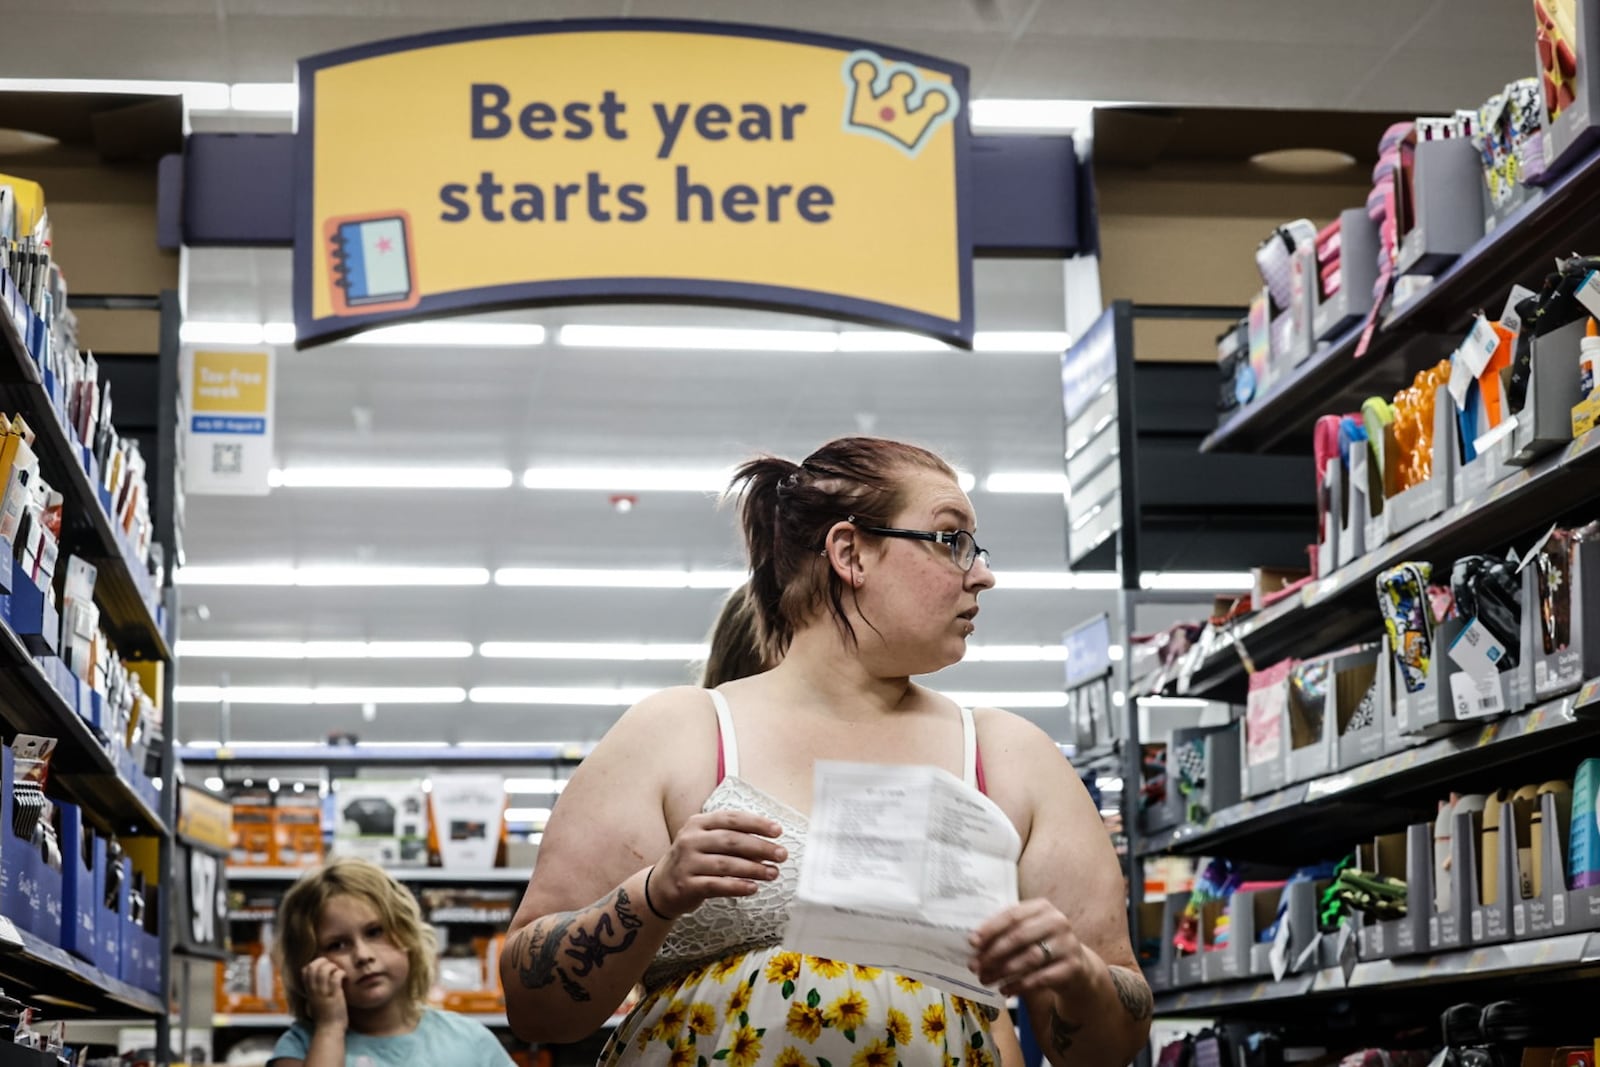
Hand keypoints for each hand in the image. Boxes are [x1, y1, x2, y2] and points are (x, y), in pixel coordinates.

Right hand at [302, 958, 348, 1030]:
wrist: (329, 1030)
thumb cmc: (325, 1016)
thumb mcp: (316, 1001)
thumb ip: (315, 991)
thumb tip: (319, 979)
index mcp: (309, 991)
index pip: (305, 970)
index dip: (314, 963)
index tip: (324, 966)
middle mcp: (314, 990)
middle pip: (313, 966)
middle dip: (324, 961)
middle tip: (333, 967)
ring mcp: (323, 992)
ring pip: (324, 969)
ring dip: (334, 966)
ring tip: (339, 972)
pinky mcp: (334, 995)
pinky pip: (336, 976)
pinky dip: (341, 973)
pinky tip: (345, 978)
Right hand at [649, 810, 786, 917]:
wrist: (660, 886)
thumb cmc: (692, 861)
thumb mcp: (706, 841)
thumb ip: (732, 840)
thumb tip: (767, 847)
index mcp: (698, 823)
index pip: (732, 819)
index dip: (757, 824)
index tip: (777, 831)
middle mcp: (690, 840)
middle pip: (731, 841)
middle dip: (761, 847)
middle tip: (781, 855)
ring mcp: (687, 863)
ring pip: (726, 864)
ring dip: (754, 869)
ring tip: (773, 873)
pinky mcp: (686, 885)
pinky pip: (716, 885)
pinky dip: (737, 887)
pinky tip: (753, 888)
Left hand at [969, 899, 1093, 997]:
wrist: (1076, 968)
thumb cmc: (1042, 946)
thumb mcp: (1027, 933)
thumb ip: (1004, 933)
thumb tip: (974, 944)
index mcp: (1042, 907)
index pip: (1012, 915)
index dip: (990, 929)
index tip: (972, 943)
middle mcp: (1057, 921)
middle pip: (1019, 936)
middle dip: (993, 953)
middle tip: (975, 966)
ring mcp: (1068, 944)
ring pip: (1030, 958)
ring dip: (1003, 971)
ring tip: (986, 980)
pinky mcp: (1073, 967)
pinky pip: (1041, 978)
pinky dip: (1019, 985)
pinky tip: (1005, 989)